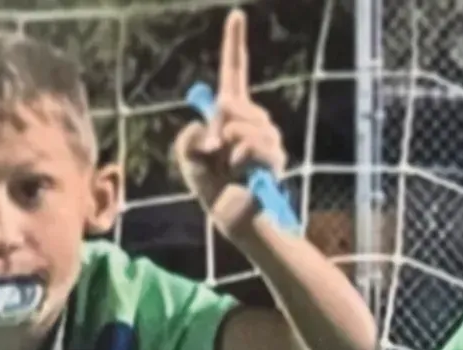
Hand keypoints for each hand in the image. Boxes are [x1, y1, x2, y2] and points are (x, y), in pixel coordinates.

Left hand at [176, 12, 288, 229]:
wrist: (234, 217)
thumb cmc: (211, 188)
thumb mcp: (188, 158)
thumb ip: (187, 139)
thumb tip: (209, 132)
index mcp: (231, 112)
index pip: (235, 71)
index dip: (234, 43)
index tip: (236, 14)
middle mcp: (254, 119)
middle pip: (232, 102)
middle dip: (218, 126)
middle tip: (217, 152)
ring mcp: (268, 136)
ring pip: (242, 125)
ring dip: (230, 147)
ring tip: (231, 167)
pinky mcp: (275, 157)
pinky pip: (251, 144)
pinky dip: (240, 159)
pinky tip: (242, 173)